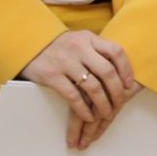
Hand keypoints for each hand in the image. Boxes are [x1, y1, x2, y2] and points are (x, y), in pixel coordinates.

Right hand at [19, 31, 138, 145]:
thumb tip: (120, 68)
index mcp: (89, 38)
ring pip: (92, 87)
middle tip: (119, 104)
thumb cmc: (59, 45)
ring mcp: (65, 62)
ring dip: (102, 104)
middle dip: (116, 91)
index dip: (126, 69)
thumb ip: (97, 49)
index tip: (128, 84)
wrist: (28, 44)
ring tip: (106, 114)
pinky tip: (89, 116)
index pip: (116, 52)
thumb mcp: (80, 40)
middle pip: (107, 72)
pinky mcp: (52, 76)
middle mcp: (79, 48)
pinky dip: (83, 109)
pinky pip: (73, 96)